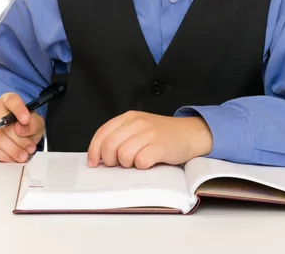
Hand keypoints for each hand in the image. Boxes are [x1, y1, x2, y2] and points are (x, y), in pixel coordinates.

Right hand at [0, 93, 44, 162]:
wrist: (19, 136)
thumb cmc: (27, 126)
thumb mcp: (36, 123)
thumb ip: (33, 124)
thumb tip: (20, 129)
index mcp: (8, 100)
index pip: (11, 100)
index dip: (18, 109)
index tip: (26, 120)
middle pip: (2, 121)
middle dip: (18, 138)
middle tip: (29, 147)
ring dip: (11, 149)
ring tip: (23, 155)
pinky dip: (2, 155)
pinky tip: (12, 158)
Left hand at [87, 111, 212, 169]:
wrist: (190, 133)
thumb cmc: (163, 134)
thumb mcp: (139, 127)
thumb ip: (121, 136)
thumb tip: (100, 156)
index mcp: (129, 117)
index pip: (102, 133)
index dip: (94, 150)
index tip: (94, 162)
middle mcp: (138, 122)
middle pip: (110, 146)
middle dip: (111, 160)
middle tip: (120, 164)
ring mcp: (150, 133)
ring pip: (123, 155)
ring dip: (128, 164)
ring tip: (138, 160)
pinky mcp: (160, 146)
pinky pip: (141, 161)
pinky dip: (142, 166)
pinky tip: (149, 162)